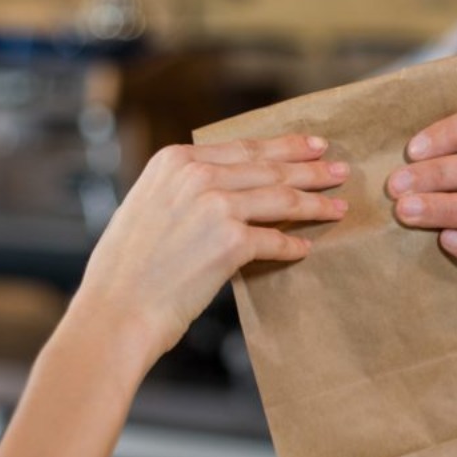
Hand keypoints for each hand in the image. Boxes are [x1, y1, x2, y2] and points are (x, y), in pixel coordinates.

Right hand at [71, 135, 348, 365]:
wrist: (116, 310)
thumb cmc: (128, 270)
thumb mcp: (148, 207)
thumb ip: (184, 189)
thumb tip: (227, 188)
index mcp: (175, 160)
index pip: (243, 148)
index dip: (284, 146)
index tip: (312, 146)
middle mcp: (196, 175)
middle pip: (269, 169)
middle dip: (311, 169)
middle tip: (340, 170)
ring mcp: (216, 206)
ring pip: (281, 198)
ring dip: (315, 203)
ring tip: (338, 205)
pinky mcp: (231, 242)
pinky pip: (275, 239)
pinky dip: (294, 244)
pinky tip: (306, 247)